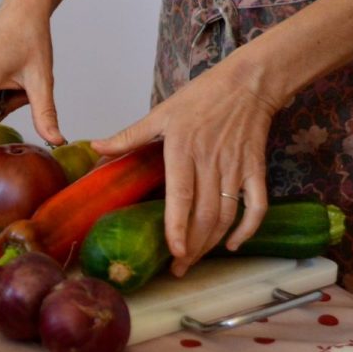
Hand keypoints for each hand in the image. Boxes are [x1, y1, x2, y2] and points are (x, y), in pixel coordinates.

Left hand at [90, 55, 280, 276]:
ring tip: (195, 260)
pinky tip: (234, 244)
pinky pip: (256, 206)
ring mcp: (236, 168)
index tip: (173, 251)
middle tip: (178, 267)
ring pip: (227, 215)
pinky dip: (248, 229)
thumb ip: (129, 136)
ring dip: (213, 242)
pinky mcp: (255, 169)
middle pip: (204, 214)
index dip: (178, 226)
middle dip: (192, 246)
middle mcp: (211, 162)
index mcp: (183, 149)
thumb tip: (95, 147)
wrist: (246, 84)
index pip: (181, 196)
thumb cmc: (200, 97)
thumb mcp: (160, 113)